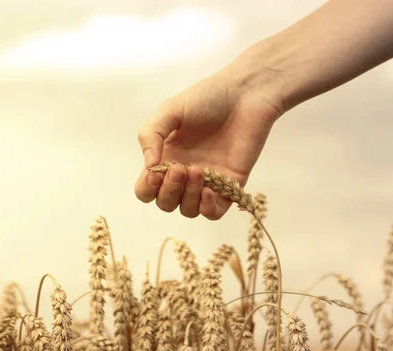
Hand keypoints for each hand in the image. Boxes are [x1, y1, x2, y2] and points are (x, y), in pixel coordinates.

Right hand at [134, 67, 282, 219]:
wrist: (245, 95)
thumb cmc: (208, 97)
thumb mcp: (170, 110)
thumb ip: (151, 135)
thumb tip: (149, 166)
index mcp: (167, 156)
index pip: (147, 188)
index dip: (147, 188)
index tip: (156, 172)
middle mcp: (184, 173)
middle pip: (165, 203)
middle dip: (168, 191)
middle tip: (181, 168)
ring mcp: (208, 181)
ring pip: (188, 210)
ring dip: (187, 197)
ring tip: (197, 171)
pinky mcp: (230, 185)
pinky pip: (214, 213)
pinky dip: (207, 208)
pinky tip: (209, 190)